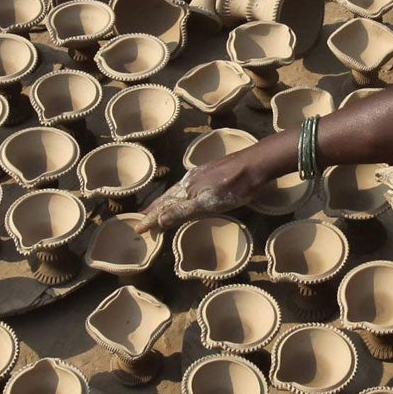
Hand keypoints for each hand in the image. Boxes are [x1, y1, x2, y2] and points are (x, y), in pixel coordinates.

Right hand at [130, 147, 272, 235]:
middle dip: (153, 210)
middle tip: (141, 219)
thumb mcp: (208, 203)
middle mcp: (188, 182)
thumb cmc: (233, 187)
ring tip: (158, 208)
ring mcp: (199, 176)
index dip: (151, 219)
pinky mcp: (210, 172)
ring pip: (176, 191)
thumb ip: (183, 211)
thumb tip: (158, 220)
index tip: (138, 229)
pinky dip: (179, 194)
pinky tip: (184, 193)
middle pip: (167, 198)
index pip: (163, 208)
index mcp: (186, 191)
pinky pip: (187, 185)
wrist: (254, 164)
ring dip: (165, 202)